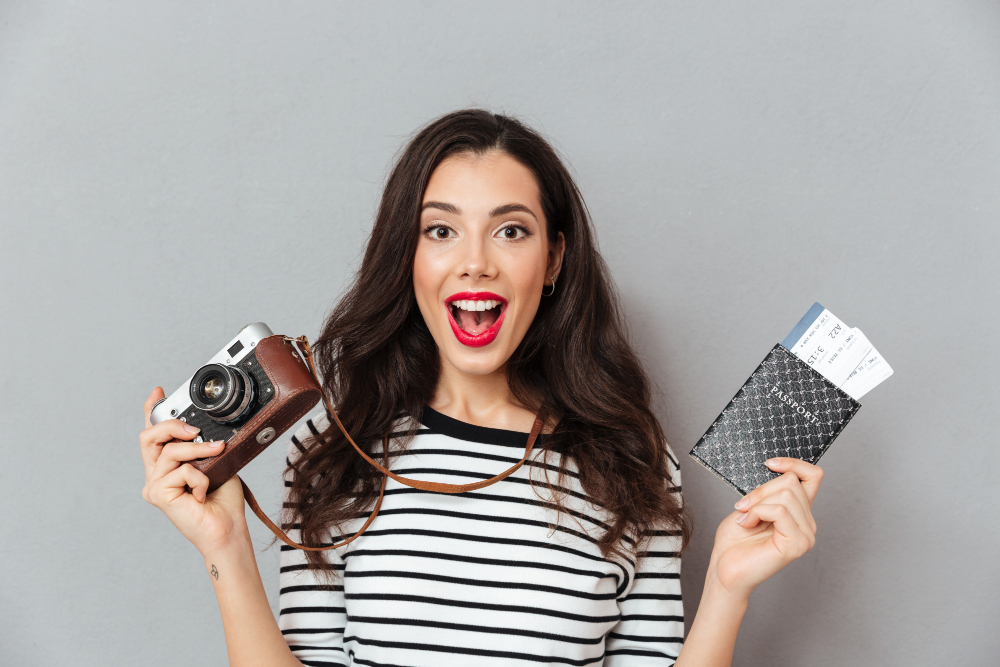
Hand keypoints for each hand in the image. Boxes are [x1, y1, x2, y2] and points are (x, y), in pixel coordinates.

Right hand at [140, 387, 248, 555]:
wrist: (227, 529)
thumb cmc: (223, 500)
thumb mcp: (216, 462)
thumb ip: (205, 445)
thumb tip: (206, 428)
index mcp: (168, 466)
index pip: (154, 435)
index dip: (151, 411)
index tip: (158, 392)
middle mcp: (155, 475)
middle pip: (149, 437)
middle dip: (171, 424)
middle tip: (195, 429)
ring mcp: (154, 485)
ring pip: (170, 451)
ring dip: (198, 450)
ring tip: (216, 453)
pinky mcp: (157, 495)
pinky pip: (180, 471)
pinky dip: (200, 478)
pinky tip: (203, 494)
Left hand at [707, 458, 822, 600]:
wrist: (725, 570)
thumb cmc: (735, 541)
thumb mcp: (751, 506)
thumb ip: (769, 491)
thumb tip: (776, 470)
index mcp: (798, 513)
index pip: (813, 476)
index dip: (794, 464)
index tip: (769, 463)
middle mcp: (807, 524)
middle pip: (792, 482)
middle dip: (762, 489)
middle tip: (744, 507)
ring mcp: (805, 536)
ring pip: (787, 494)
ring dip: (758, 503)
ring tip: (746, 519)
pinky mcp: (796, 544)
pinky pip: (779, 511)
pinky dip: (757, 512)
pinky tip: (748, 524)